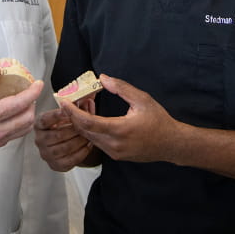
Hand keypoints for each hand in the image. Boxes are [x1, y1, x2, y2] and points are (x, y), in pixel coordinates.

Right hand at [0, 66, 42, 155]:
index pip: (19, 103)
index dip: (32, 92)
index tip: (37, 84)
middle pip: (27, 118)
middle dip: (33, 103)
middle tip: (29, 91)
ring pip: (25, 129)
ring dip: (29, 114)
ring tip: (24, 102)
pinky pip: (16, 135)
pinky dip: (21, 123)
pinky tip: (15, 113)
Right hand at [34, 102, 93, 171]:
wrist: (65, 143)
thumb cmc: (65, 125)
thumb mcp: (68, 114)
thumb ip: (76, 107)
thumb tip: (87, 101)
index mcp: (39, 125)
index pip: (45, 120)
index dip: (57, 115)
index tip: (69, 110)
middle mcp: (39, 140)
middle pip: (57, 135)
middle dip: (74, 130)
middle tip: (85, 126)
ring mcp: (46, 154)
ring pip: (64, 148)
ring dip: (79, 141)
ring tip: (88, 135)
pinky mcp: (55, 165)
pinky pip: (70, 160)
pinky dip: (82, 152)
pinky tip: (88, 145)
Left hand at [61, 74, 176, 162]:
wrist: (171, 144)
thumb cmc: (158, 120)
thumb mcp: (142, 99)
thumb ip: (121, 88)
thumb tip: (103, 78)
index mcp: (119, 130)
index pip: (87, 122)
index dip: (72, 112)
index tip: (63, 101)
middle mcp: (114, 145)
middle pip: (84, 131)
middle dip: (73, 117)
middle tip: (68, 102)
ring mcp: (114, 152)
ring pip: (89, 138)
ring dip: (81, 124)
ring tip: (79, 108)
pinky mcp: (116, 156)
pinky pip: (97, 143)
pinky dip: (90, 131)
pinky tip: (91, 120)